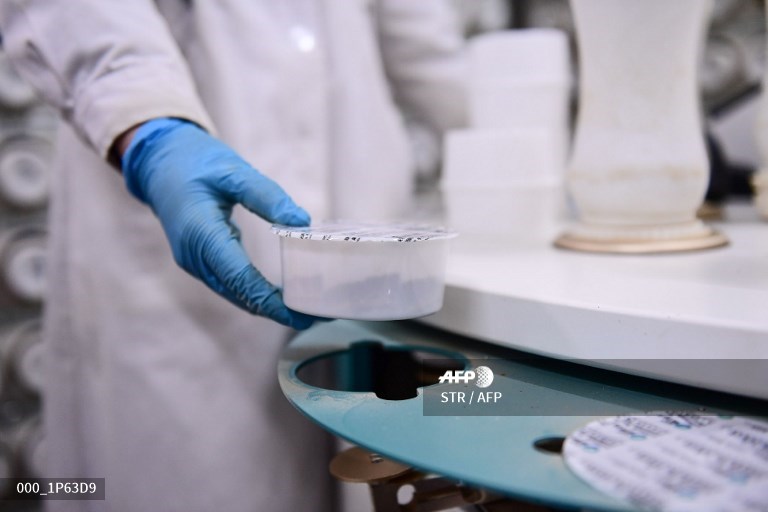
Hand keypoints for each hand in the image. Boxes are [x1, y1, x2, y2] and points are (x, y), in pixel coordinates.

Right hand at [120, 117, 316, 328]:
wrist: (159, 161)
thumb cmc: (195, 162)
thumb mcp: (233, 170)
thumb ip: (266, 195)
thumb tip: (301, 221)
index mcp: (200, 233)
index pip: (239, 277)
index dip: (269, 300)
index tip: (299, 315)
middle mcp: (194, 255)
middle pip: (238, 292)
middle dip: (274, 309)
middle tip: (314, 316)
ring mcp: (194, 261)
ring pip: (233, 292)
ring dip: (265, 304)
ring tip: (302, 309)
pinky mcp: (199, 260)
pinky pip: (229, 282)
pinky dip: (253, 291)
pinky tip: (278, 295)